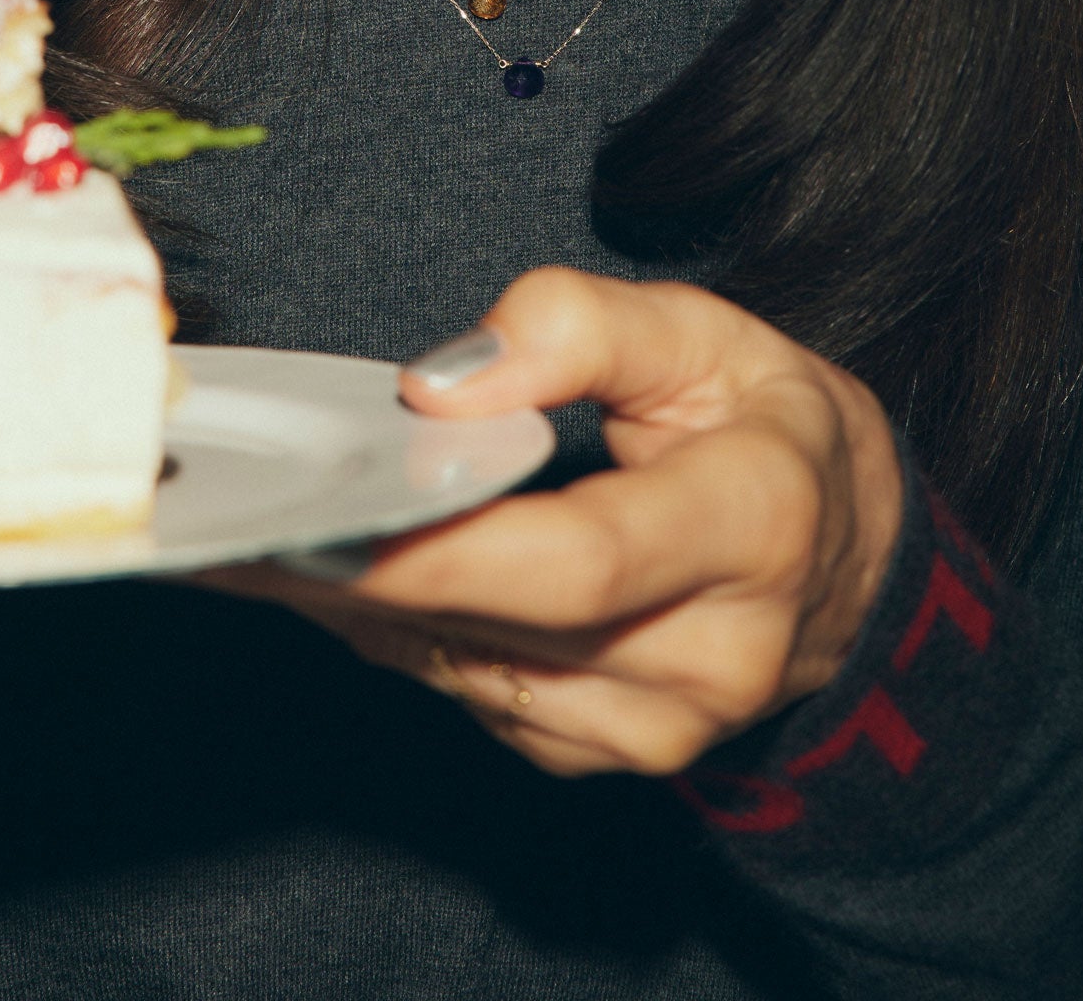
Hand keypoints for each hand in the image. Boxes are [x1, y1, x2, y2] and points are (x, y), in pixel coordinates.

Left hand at [192, 268, 903, 777]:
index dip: (446, 551)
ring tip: (262, 547)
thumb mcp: (705, 334)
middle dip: (362, 578)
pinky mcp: (608, 753)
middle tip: (238, 530)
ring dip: (361, 610)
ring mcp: (661, 725)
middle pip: (506, 627)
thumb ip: (580, 330)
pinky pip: (474, 693)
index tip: (325, 524)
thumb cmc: (767, 427)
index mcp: (756, 525)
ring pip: (471, 670)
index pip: (583, 560)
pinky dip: (402, 634)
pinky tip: (347, 580)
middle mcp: (715, 654)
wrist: (844, 561)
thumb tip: (440, 384)